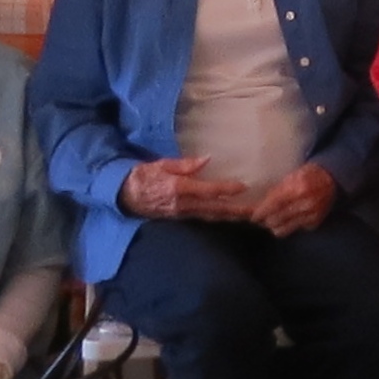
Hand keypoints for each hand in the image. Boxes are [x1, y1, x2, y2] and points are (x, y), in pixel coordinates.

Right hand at [120, 157, 254, 220]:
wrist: (123, 196)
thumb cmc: (142, 176)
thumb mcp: (161, 164)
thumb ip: (185, 165)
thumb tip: (206, 160)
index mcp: (178, 188)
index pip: (207, 191)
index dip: (226, 189)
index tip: (243, 187)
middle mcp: (182, 204)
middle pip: (214, 209)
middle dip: (235, 211)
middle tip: (256, 211)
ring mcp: (181, 213)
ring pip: (210, 216)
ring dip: (230, 217)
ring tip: (248, 216)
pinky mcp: (180, 217)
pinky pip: (203, 218)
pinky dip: (218, 218)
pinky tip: (229, 217)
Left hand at [245, 164, 337, 236]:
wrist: (332, 180)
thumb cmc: (308, 174)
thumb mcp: (291, 176)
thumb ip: (277, 190)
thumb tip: (258, 204)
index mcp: (296, 189)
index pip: (272, 205)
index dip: (260, 212)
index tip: (253, 216)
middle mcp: (304, 205)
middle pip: (274, 220)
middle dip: (264, 220)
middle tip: (260, 218)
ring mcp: (310, 216)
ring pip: (282, 230)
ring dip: (274, 226)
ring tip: (272, 220)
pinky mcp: (314, 223)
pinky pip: (294, 230)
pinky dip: (288, 225)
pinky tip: (288, 219)